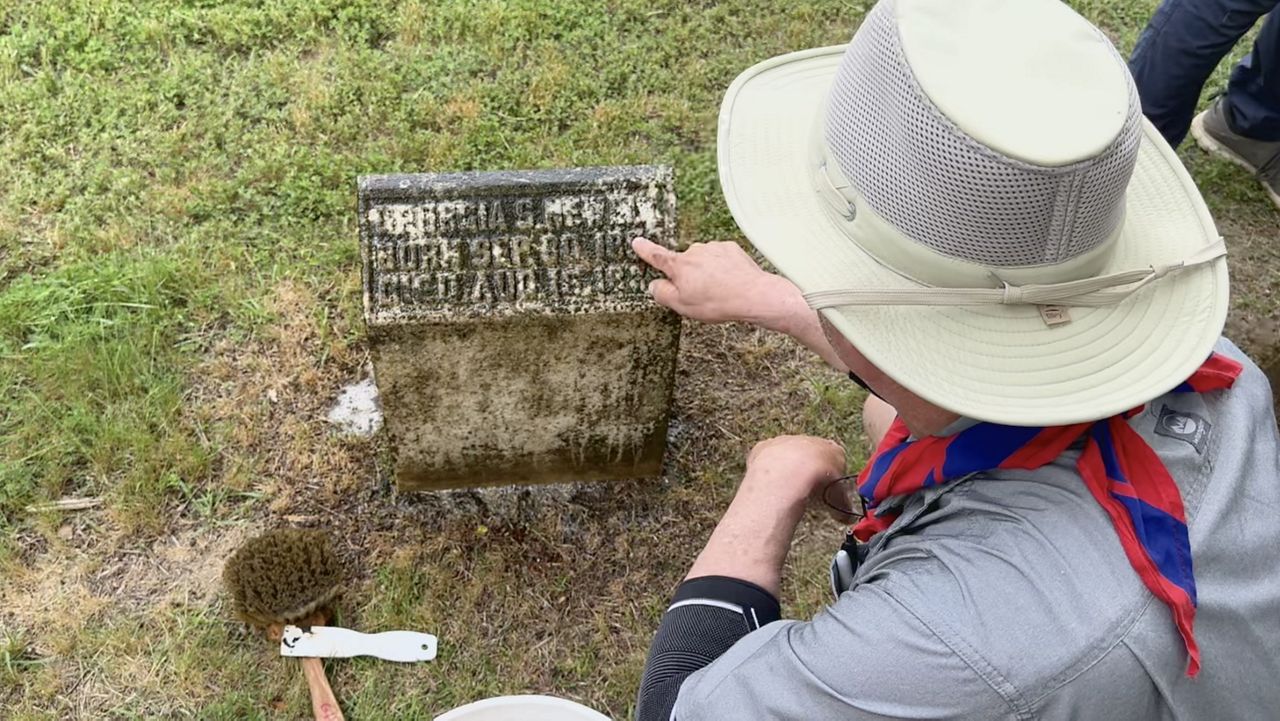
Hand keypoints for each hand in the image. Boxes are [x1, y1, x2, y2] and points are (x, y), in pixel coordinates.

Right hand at [631, 238, 797, 325]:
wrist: (751, 294)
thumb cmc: (717, 302)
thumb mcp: (682, 306)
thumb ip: (663, 294)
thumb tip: (655, 286)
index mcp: (679, 266)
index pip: (656, 256)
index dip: (645, 250)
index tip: (637, 242)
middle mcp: (694, 252)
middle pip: (684, 263)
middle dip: (689, 275)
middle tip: (700, 294)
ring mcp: (713, 248)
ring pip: (703, 260)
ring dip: (707, 271)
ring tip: (719, 290)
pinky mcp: (730, 248)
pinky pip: (719, 257)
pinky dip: (722, 267)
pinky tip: (729, 281)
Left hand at [745, 435, 846, 503]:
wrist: (789, 474)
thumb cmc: (818, 484)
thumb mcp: (837, 500)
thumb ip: (842, 506)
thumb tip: (845, 519)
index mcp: (834, 450)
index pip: (836, 460)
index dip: (830, 477)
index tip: (826, 491)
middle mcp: (811, 441)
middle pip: (811, 455)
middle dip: (808, 471)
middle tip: (805, 492)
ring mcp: (786, 441)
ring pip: (787, 454)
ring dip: (787, 470)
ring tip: (786, 492)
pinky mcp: (765, 446)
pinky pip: (766, 456)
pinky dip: (767, 469)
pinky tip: (768, 484)